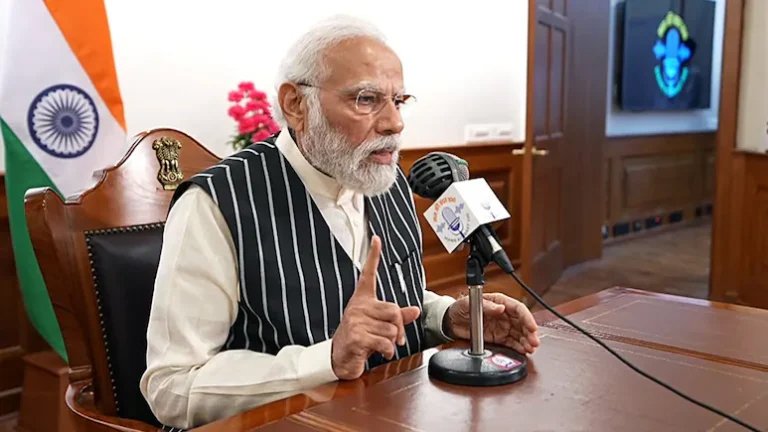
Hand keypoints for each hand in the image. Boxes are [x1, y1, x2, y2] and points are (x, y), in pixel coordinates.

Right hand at [331, 236, 420, 379]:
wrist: (339, 358)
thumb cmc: (359, 339)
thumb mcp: (378, 325)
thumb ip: (397, 317)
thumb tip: (416, 310)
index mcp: (363, 300)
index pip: (368, 274)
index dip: (373, 256)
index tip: (377, 239)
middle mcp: (358, 307)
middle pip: (393, 310)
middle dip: (399, 328)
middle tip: (396, 339)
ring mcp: (355, 321)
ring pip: (391, 329)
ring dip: (392, 343)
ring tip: (380, 346)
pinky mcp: (356, 337)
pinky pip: (385, 342)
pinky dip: (387, 351)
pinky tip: (379, 353)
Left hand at [444, 292, 539, 354]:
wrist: (451, 321)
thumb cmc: (460, 307)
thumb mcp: (469, 303)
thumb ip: (486, 305)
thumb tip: (501, 308)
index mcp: (500, 302)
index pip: (518, 309)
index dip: (527, 318)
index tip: (532, 327)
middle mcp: (504, 314)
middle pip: (522, 323)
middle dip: (530, 333)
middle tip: (534, 342)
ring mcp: (503, 327)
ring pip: (520, 334)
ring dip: (527, 341)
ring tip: (531, 348)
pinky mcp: (499, 338)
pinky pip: (512, 343)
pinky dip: (519, 347)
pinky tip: (524, 351)